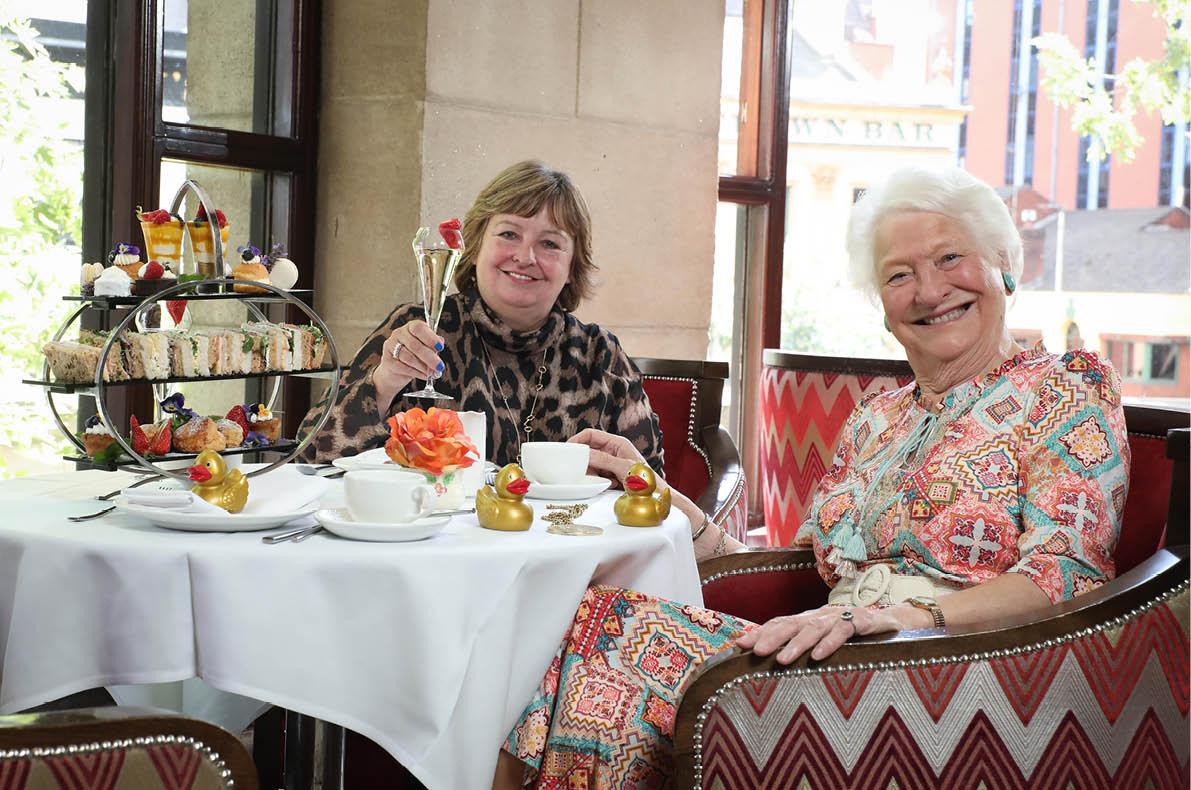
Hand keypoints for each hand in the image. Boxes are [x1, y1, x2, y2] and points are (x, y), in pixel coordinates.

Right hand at [378, 319, 444, 382]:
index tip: (440, 347)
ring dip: (423, 367)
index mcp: (411, 327)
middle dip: (430, 357)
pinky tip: (424, 376)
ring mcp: (390, 346)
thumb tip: (440, 344)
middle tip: (440, 366)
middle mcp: (399, 333)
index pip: (419, 328)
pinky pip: (403, 367)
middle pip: (415, 345)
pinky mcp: (386, 360)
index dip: (430, 338)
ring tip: (432, 373)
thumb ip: (433, 345)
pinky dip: (416, 373)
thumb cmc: (415, 355)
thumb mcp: (426, 348)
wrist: (397, 371)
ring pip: (409, 357)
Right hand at [568, 428, 643, 487]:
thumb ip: (603, 460)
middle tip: (587, 472)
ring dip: (594, 475)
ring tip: (607, 481)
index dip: (577, 440)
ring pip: (590, 466)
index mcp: (616, 442)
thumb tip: (585, 454)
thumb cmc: (643, 478)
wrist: (652, 495)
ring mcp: (609, 463)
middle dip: (587, 463)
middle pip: (588, 452)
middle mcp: (612, 451)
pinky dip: (600, 482)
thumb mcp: (623, 467)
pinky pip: (596, 476)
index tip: (567, 449)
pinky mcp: (608, 475)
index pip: (591, 435)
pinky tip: (611, 485)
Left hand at [734, 604, 890, 662]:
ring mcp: (841, 617)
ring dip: (796, 644)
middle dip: (771, 637)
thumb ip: (802, 649)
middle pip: (791, 623)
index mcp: (809, 620)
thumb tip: (771, 662)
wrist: (895, 622)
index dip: (760, 633)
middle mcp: (821, 616)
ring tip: (781, 660)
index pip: (780, 623)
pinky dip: (830, 643)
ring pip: (814, 628)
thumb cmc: (854, 635)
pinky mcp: (863, 622)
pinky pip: (844, 631)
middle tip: (755, 652)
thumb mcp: (825, 642)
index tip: (739, 646)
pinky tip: (818, 656)